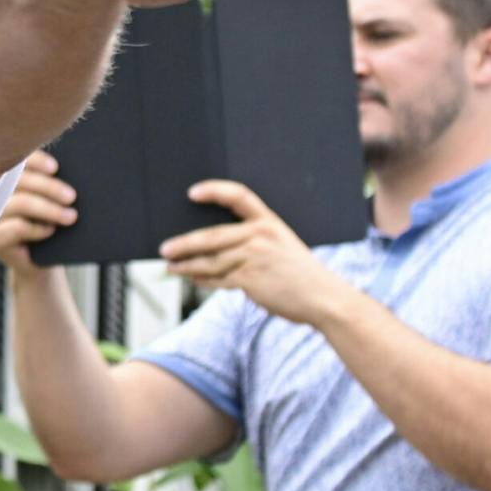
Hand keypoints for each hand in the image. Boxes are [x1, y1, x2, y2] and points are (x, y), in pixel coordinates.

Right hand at [0, 151, 78, 277]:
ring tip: (70, 217)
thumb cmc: (47, 224)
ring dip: (49, 209)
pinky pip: (17, 226)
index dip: (34, 161)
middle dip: (48, 187)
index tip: (55, 168)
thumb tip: (60, 171)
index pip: (15, 162)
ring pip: (20, 203)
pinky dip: (38, 228)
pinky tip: (50, 230)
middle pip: (17, 181)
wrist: (42, 262)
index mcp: (2, 179)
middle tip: (71, 197)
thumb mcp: (48, 199)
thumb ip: (47, 182)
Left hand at [159, 180, 355, 325]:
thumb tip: (209, 249)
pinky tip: (192, 278)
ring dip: (186, 265)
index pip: (239, 195)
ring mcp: (254, 257)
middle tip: (164, 248)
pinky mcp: (250, 280)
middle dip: (183, 244)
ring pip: (210, 261)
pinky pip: (218, 279)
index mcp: (270, 222)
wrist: (325, 299)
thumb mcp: (281, 247)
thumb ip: (252, 243)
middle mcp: (260, 236)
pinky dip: (201, 280)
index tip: (191, 193)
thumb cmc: (300, 275)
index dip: (214, 191)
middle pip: (211, 236)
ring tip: (171, 266)